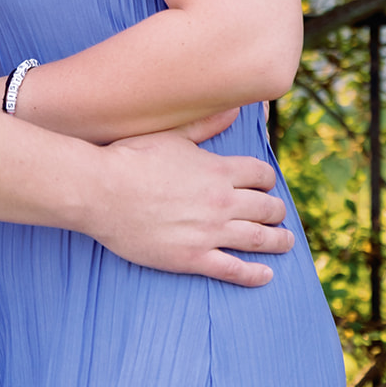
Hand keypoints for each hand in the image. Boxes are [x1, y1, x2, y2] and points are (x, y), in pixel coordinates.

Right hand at [94, 128, 292, 286]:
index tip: (266, 185)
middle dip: (276, 211)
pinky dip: (254, 275)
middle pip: (266, 207)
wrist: (101, 190)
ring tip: (285, 243)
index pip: (260, 174)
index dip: (267, 179)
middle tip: (279, 216)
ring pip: (257, 239)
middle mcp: (221, 201)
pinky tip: (266, 276)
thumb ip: (204, 125)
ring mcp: (209, 232)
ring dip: (277, 241)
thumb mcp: (170, 135)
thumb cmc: (129, 158)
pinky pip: (234, 270)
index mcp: (217, 170)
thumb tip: (233, 110)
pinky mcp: (192, 258)